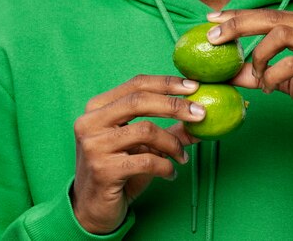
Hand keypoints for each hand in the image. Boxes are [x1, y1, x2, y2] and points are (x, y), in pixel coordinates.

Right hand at [71, 75, 203, 233]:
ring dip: (172, 144)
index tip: (194, 86)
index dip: (167, 83)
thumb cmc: (118, 171)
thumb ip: (169, 130)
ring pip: (146, 130)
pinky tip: (171, 174)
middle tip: (201, 113)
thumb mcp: (142, 145)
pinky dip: (166, 166)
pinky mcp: (103, 170)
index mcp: (98, 107)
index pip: (136, 84)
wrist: (91, 210)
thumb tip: (202, 118)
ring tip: (183, 157)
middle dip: (174, 105)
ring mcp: (94, 145)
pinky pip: (146, 160)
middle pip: (139, 100)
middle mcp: (91, 122)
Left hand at [207, 9, 292, 138]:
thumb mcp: (289, 79)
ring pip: (280, 35)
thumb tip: (227, 73)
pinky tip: (269, 88)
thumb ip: (261, 71)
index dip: (240, 14)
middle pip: (272, 17)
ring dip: (258, 56)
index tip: (213, 19)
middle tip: (213, 37)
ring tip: (255, 74)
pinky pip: (289, 64)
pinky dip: (271, 76)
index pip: (271, 13)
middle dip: (237, 25)